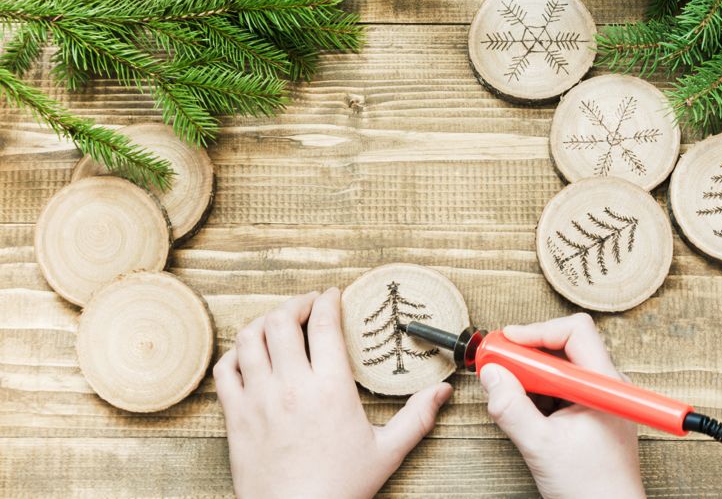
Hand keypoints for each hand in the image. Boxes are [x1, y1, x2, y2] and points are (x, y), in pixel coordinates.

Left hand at [213, 288, 452, 498]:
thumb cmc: (340, 487)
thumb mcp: (387, 452)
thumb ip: (417, 417)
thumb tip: (442, 391)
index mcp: (330, 389)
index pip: (324, 325)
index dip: (328, 300)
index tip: (333, 295)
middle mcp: (291, 386)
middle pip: (283, 321)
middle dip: (296, 304)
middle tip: (308, 306)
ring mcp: (258, 399)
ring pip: (250, 338)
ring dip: (264, 323)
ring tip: (279, 324)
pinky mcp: (235, 416)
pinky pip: (225, 369)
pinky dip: (236, 354)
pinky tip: (250, 356)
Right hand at [479, 313, 644, 498]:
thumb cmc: (591, 490)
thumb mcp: (540, 447)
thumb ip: (511, 407)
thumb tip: (490, 374)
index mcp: (605, 386)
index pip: (575, 332)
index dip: (537, 331)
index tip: (507, 342)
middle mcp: (605, 386)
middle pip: (563, 346)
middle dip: (526, 354)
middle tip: (497, 363)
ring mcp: (597, 400)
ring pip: (558, 369)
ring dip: (529, 376)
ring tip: (507, 392)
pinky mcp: (588, 414)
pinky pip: (558, 389)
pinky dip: (535, 393)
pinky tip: (522, 410)